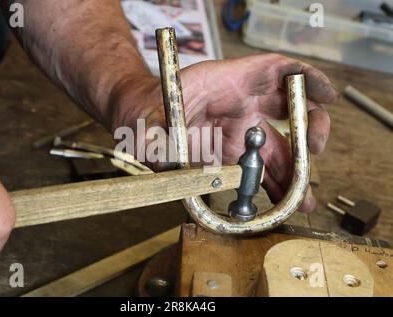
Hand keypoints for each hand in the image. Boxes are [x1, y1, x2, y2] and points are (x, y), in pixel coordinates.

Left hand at [116, 54, 337, 212]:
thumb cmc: (146, 110)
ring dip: (293, 174)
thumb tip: (159, 155)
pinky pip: (260, 169)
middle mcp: (240, 106)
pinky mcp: (233, 154)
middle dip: (308, 134)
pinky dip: (275, 184)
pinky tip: (281, 201)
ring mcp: (239, 131)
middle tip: (311, 156)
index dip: (305, 79)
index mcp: (225, 84)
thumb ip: (154, 135)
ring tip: (301, 201)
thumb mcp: (147, 118)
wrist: (141, 122)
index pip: (275, 71)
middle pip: (288, 114)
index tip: (326, 95)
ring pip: (277, 150)